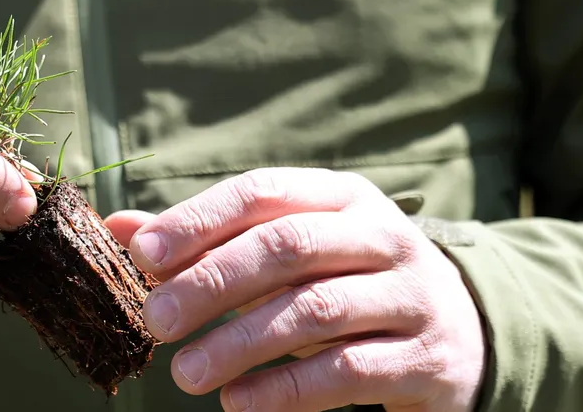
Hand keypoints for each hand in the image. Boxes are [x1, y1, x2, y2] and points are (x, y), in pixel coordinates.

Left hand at [105, 167, 486, 411]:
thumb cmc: (347, 282)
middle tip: (154, 321)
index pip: (262, 192)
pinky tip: (238, 403)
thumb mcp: (290, 252)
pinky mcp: (426, 359)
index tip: (142, 255)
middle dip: (212, 282)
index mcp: (342, 196)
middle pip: (287, 247)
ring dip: (240, 343)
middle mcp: (382, 236)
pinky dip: (286, 390)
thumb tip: (119, 231)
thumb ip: (207, 242)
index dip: (199, 220)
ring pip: (314, 310)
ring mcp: (411, 296)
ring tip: (185, 374)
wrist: (464, 333)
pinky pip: (348, 371)